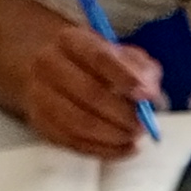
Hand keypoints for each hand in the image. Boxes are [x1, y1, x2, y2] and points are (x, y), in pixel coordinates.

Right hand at [19, 25, 165, 156]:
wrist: (46, 66)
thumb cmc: (91, 62)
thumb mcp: (119, 53)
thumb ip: (140, 68)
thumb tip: (150, 94)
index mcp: (71, 40)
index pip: (99, 58)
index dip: (125, 78)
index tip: (146, 95)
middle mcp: (49, 65)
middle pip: (90, 94)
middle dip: (123, 114)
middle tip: (144, 125)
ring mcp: (40, 95)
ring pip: (80, 123)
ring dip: (114, 135)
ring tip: (134, 136)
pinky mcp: (41, 122)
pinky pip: (74, 142)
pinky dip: (104, 150)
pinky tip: (124, 147)